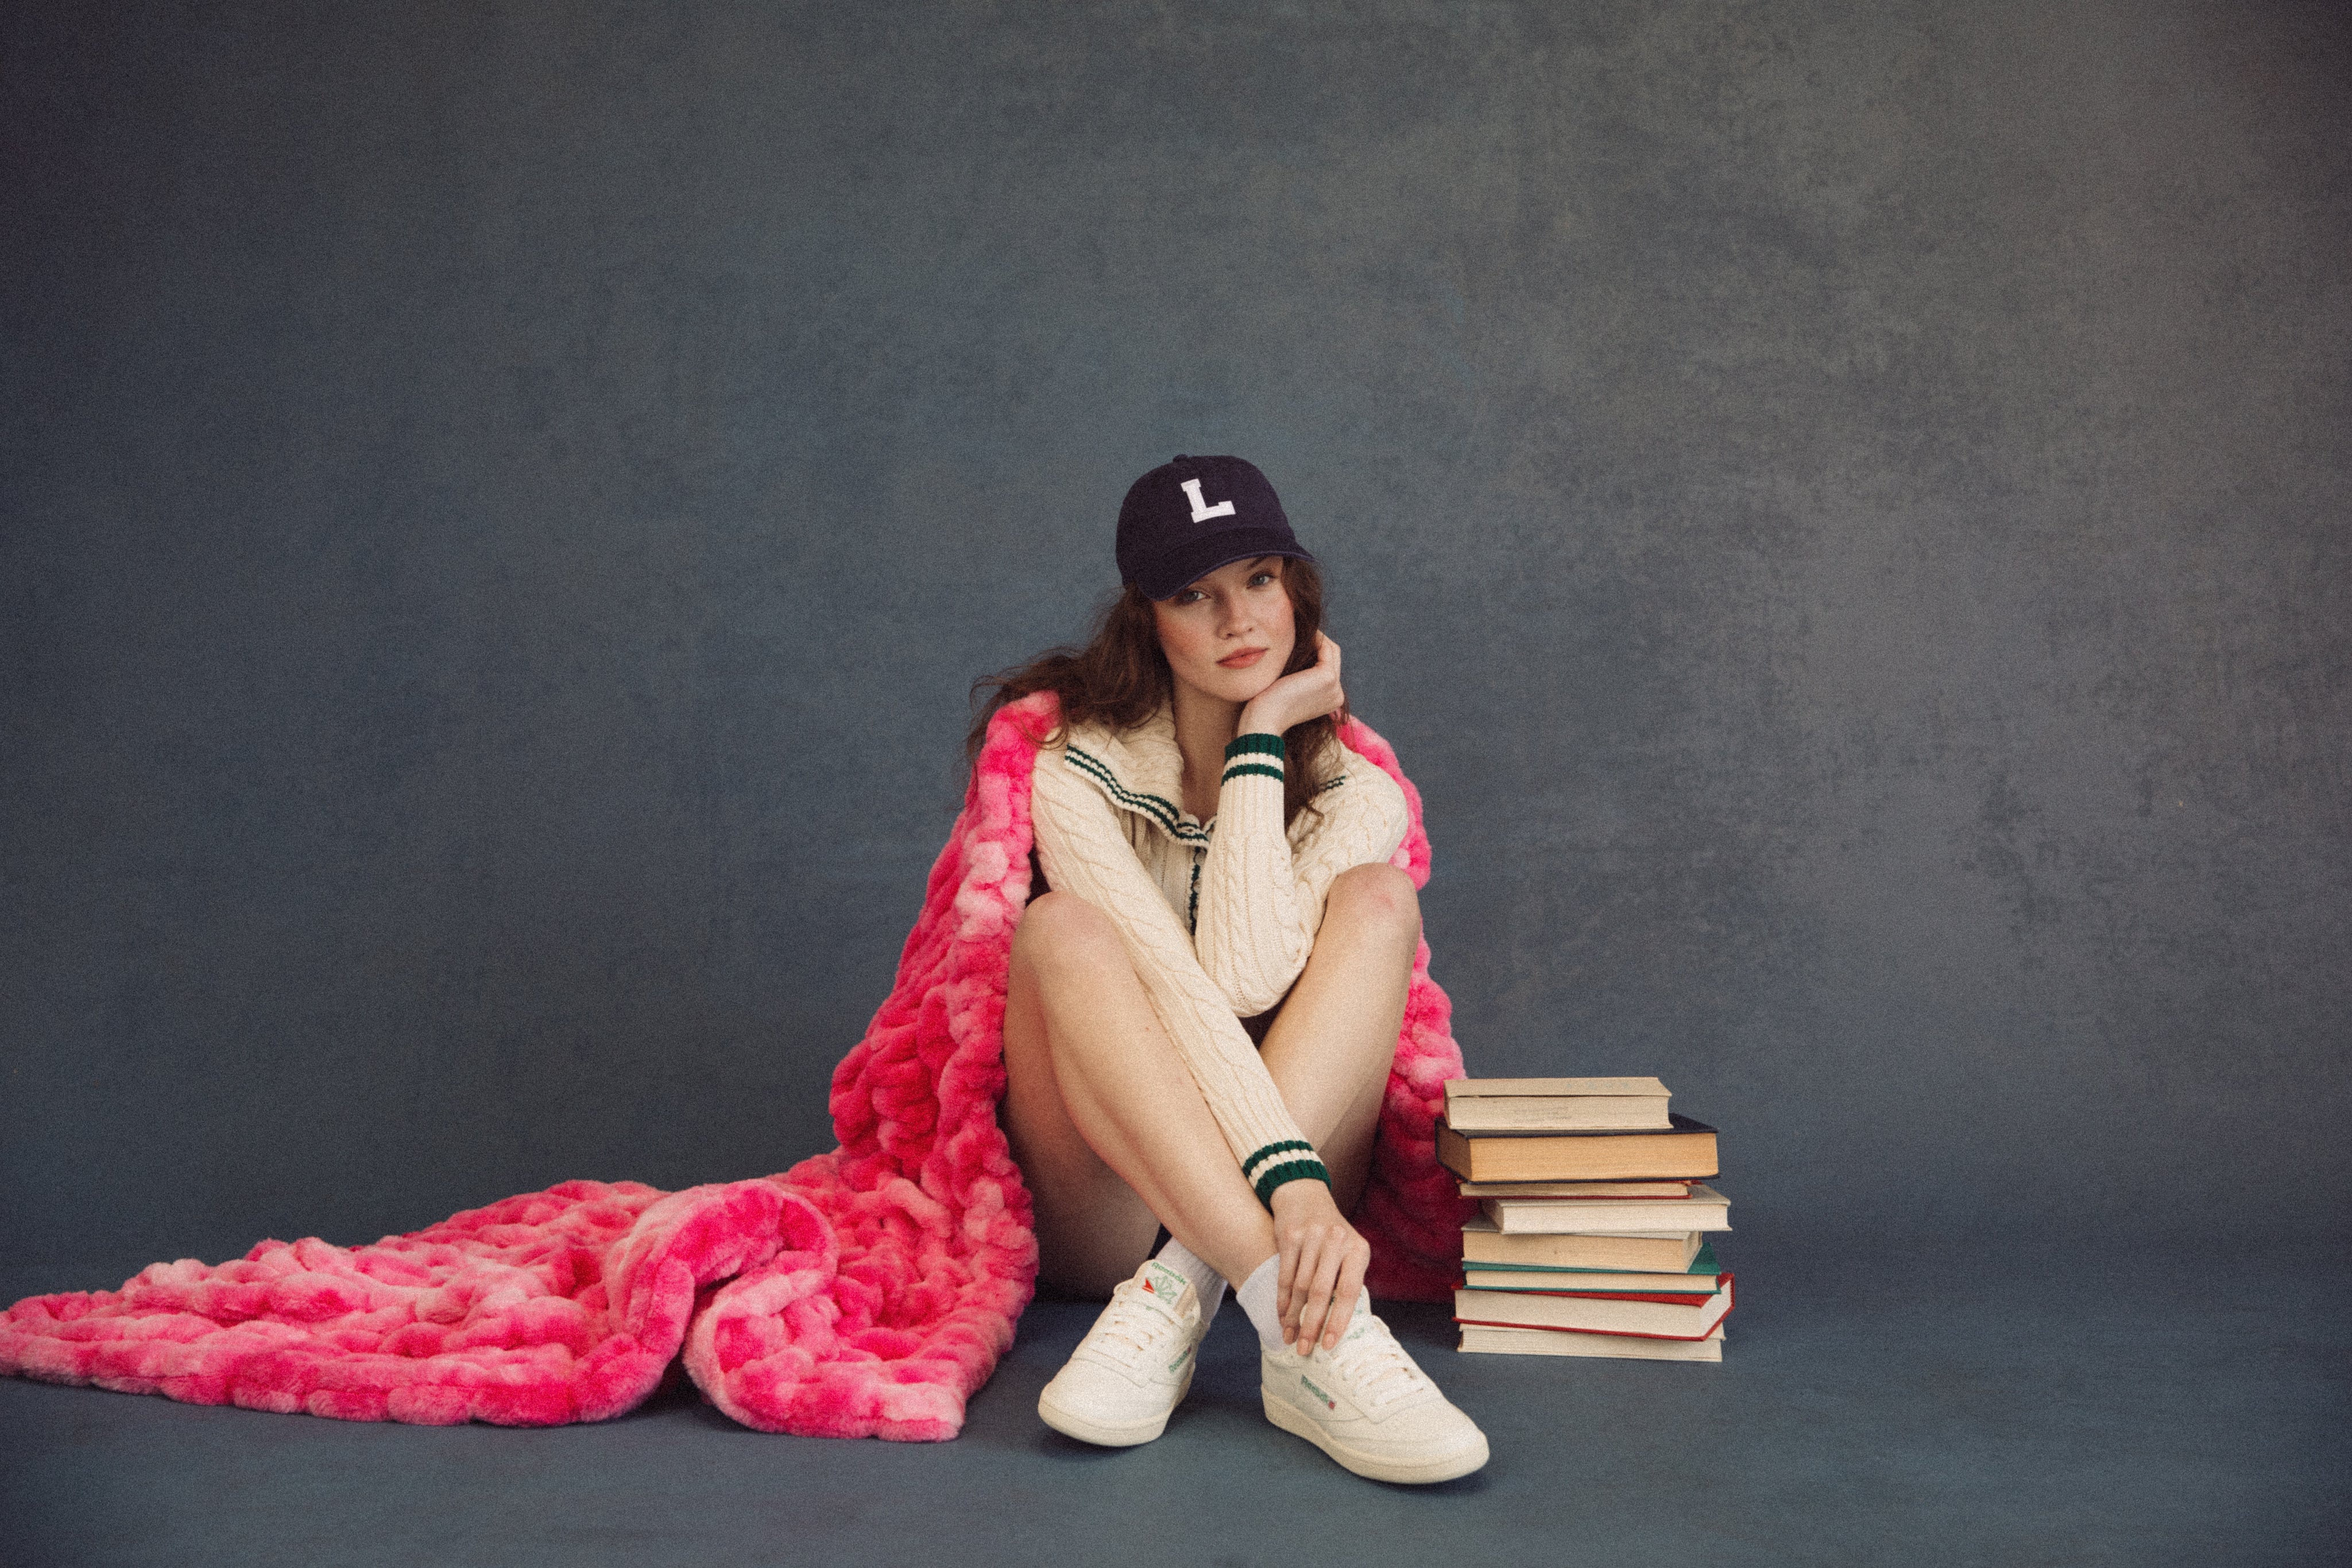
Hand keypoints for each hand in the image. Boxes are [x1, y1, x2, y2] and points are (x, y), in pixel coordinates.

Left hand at [1238, 632, 1343, 738]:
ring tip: (1295, 629)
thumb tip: (1294, 650)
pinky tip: (1295, 633)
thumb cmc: (1267, 707)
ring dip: (1315, 637)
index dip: (1315, 650)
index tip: (1295, 640)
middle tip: (1297, 630)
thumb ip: (1296, 674)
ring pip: (1330, 649)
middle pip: (1332, 656)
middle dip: (1317, 641)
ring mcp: (1335, 686)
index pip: (1328, 667)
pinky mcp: (1328, 677)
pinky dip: (1313, 637)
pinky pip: (1325, 647)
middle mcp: (1337, 694)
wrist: (1264, 721)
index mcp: (1330, 700)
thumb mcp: (1287, 688)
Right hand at [1268, 1177, 1369, 1355]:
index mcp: (1358, 1249)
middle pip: (1321, 1292)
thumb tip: (1339, 1324)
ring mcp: (1312, 1237)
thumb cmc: (1332, 1234)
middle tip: (1304, 1349)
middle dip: (1311, 1325)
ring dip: (1293, 1317)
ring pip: (1300, 1287)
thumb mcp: (1349, 1250)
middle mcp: (1336, 1241)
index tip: (1328, 1345)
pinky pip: (1284, 1275)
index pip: (1349, 1291)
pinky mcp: (1290, 1236)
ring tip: (1289, 1337)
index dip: (1338, 1320)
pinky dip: (1282, 1300)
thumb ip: (1348, 1280)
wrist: (1305, 1196)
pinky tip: (1282, 1316)